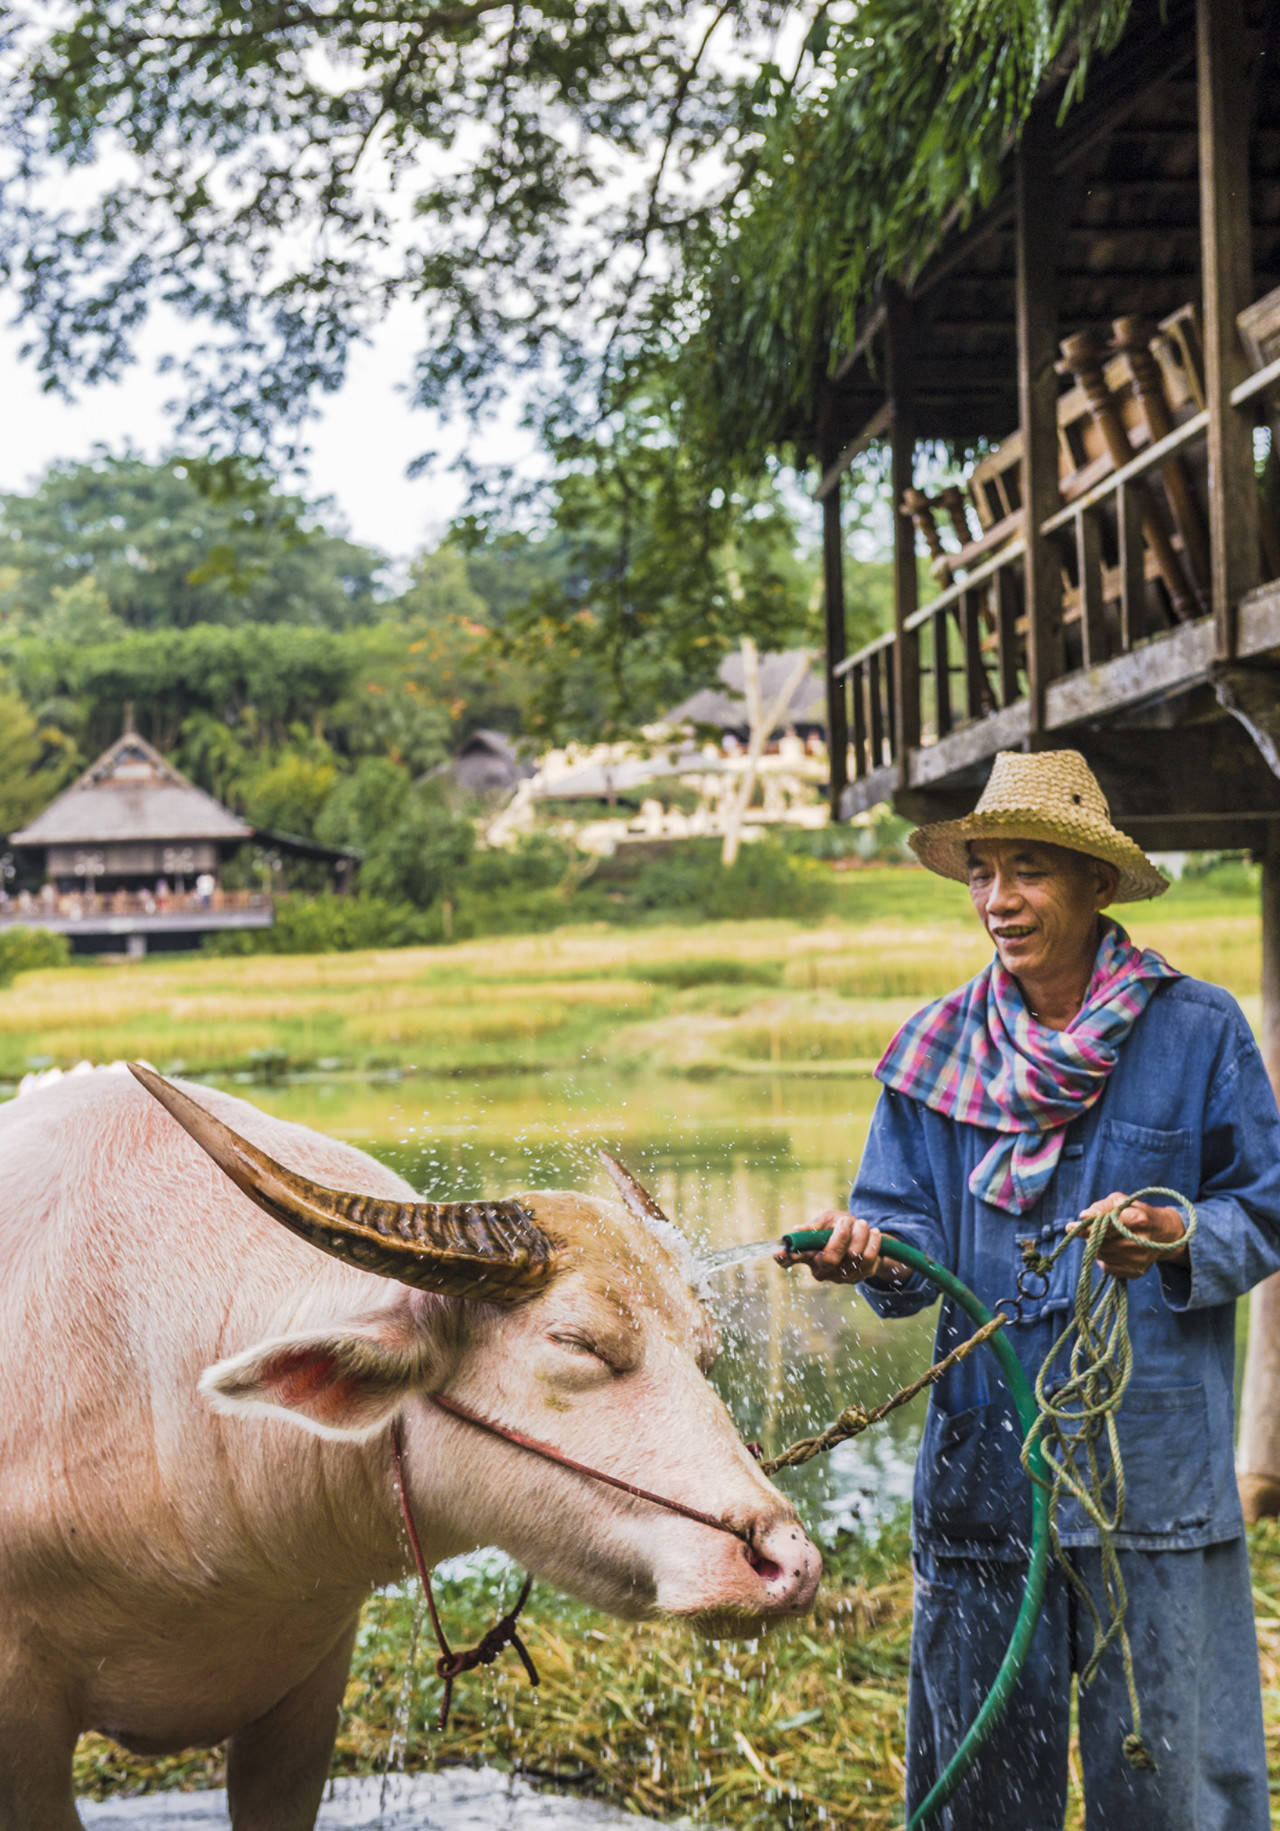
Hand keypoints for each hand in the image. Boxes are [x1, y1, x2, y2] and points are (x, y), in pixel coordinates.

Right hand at [775, 1209, 896, 1284]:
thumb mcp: (828, 1220)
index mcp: (808, 1255)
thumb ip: (816, 1226)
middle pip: (830, 1258)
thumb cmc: (841, 1227)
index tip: (778, 1253)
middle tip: (847, 1220)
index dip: (785, 1257)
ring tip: (861, 1223)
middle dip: (841, 1236)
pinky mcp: (859, 1277)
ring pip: (853, 1255)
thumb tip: (798, 1229)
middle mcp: (822, 1270)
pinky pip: (868, 1258)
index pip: (792, 1259)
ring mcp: (841, 1277)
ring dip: (860, 1234)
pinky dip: (872, 1241)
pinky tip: (873, 1233)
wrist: (867, 1237)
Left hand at [1073, 1192, 1188, 1278]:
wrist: (1163, 1234)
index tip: (1070, 1227)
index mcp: (1138, 1219)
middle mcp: (1140, 1241)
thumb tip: (1083, 1216)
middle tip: (1092, 1230)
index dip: (1087, 1227)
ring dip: (1097, 1247)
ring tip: (1107, 1238)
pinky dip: (1104, 1258)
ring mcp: (1139, 1259)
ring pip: (1102, 1256)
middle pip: (1100, 1243)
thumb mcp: (1120, 1201)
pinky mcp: (1137, 1272)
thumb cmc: (1136, 1212)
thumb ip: (1101, 1207)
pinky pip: (1108, 1267)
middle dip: (1091, 1236)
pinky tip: (1113, 1249)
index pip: (1106, 1225)